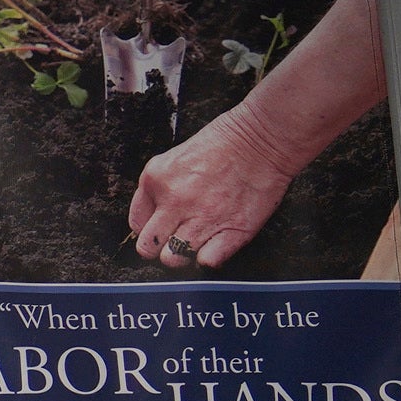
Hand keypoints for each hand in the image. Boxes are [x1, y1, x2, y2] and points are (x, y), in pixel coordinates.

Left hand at [126, 108, 296, 270]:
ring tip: (195, 240)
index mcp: (157, 180)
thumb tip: (147, 221)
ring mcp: (204, 218)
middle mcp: (176, 202)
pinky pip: (207, 261)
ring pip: (172, 259)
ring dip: (182, 254)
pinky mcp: (233, 230)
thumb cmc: (224, 145)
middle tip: (174, 238)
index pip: (136, 224)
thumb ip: (154, 190)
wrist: (264, 139)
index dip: (149, 228)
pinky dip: (209, 257)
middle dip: (158, 247)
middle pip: (148, 248)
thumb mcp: (173, 159)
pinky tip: (215, 242)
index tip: (162, 225)